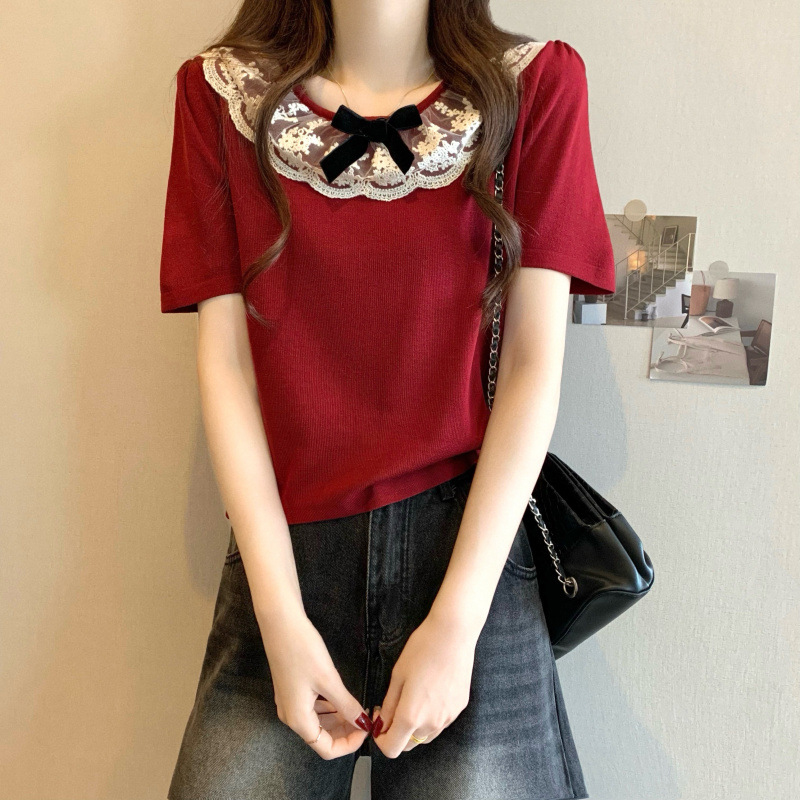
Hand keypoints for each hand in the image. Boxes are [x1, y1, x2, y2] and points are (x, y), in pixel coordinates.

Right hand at [258, 612, 372, 758]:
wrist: (280, 623)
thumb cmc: (302, 650)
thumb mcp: (329, 680)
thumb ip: (347, 705)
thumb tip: (363, 723)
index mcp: (298, 719)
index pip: (326, 749)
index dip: (349, 744)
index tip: (367, 728)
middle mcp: (291, 716)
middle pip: (322, 737)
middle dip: (345, 731)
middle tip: (366, 717)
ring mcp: (289, 702)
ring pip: (318, 722)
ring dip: (338, 719)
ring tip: (358, 708)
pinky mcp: (291, 689)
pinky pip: (313, 708)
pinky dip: (329, 707)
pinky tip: (342, 697)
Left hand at [370, 614, 476, 757]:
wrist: (453, 635)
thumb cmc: (422, 650)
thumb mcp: (397, 676)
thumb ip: (389, 705)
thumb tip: (382, 724)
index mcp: (411, 716)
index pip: (392, 749)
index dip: (380, 739)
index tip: (379, 721)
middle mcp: (431, 723)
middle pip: (409, 745)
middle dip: (396, 734)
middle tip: (392, 708)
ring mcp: (448, 718)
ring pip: (425, 736)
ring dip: (414, 728)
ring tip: (412, 699)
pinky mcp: (459, 709)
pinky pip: (440, 723)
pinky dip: (430, 718)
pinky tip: (429, 694)